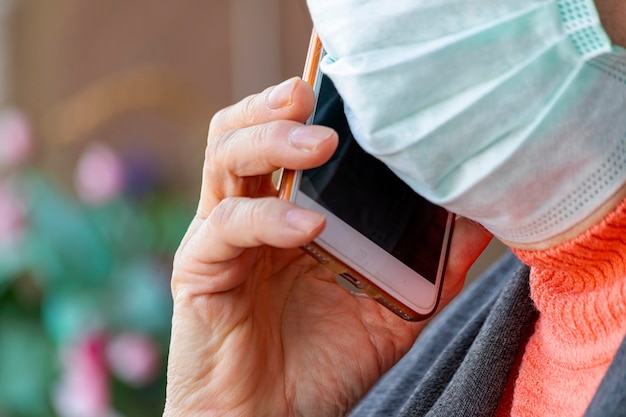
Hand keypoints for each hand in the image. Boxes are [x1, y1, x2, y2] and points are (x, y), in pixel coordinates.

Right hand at [163, 77, 492, 416]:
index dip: (306, 109)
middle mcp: (250, 215)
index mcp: (288, 213)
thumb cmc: (325, 365)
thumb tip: (480, 216)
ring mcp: (222, 239)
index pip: (284, 139)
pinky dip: (268, 218)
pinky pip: (226, 227)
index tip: (353, 94)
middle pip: (242, 132)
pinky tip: (308, 227)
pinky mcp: (200, 271)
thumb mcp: (391, 308)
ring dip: (268, 141)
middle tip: (312, 97)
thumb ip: (428, 262)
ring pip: (223, 160)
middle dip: (274, 107)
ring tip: (318, 143)